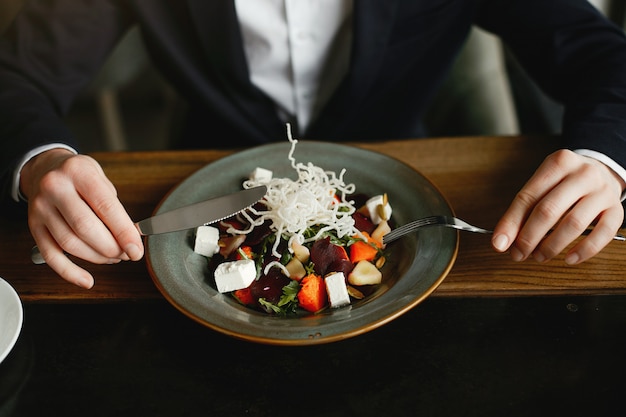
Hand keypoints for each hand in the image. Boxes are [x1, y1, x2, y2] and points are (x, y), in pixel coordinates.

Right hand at [20, 149, 143, 287]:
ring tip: (113, 258)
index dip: (124, 233)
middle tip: (127, 254)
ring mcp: (40, 208)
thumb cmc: (79, 175)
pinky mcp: (33, 226)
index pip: (106, 207)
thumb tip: (131, 238)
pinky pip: (51, 255)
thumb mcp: (101, 178)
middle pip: (86, 228)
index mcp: (78, 172)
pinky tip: (87, 280)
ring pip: (70, 244)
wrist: (44, 168)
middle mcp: (55, 188)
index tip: (137, 250)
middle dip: (112, 248)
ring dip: (97, 258)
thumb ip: (115, 207)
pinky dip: (70, 272)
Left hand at [492, 149, 624, 263]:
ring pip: (574, 224)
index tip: (500, 243)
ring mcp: (602, 192)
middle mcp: (583, 174)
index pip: (528, 197)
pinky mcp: (617, 210)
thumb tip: (503, 240)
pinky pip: (602, 234)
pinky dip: (584, 250)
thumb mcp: (542, 184)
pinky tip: (568, 258)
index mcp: (558, 163)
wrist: (603, 171)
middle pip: (549, 210)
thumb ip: (522, 210)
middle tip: (519, 254)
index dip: (511, 223)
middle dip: (529, 238)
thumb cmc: (565, 182)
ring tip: (539, 256)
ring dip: (552, 246)